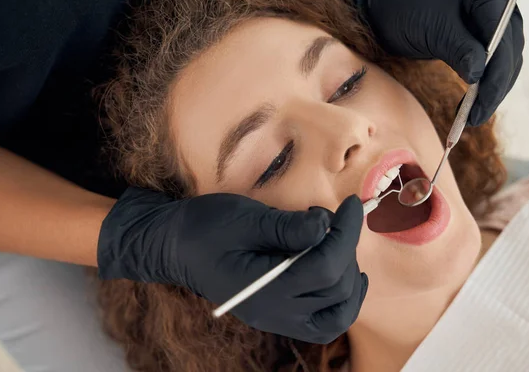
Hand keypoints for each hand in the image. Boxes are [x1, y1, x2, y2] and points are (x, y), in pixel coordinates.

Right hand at [98, 187, 367, 343]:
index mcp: (265, 289)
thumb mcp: (245, 219)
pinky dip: (342, 302)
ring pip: (338, 313)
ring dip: (350, 276)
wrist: (175, 248)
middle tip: (338, 217)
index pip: (325, 266)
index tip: (353, 204)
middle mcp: (275, 313)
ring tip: (339, 243)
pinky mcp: (279, 315)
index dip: (346, 233)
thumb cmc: (205, 229)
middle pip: (336, 287)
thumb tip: (325, 225)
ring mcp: (278, 319)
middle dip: (347, 247)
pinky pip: (324, 324)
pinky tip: (344, 275)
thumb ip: (287, 227)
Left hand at [339, 0, 524, 125]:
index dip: (498, 64)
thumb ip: (460, 50)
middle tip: (479, 114)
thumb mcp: (432, 31)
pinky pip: (493, 63)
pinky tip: (471, 106)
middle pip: (509, 44)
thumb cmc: (403, 12)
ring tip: (473, 116)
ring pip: (505, 58)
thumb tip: (481, 76)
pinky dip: (485, 85)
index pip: (502, 27)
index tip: (485, 95)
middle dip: (496, 82)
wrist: (386, 15)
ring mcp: (492, 16)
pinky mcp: (484, 35)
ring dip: (493, 89)